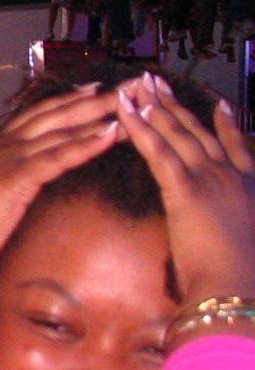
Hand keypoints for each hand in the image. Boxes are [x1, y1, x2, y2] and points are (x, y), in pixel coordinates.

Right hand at [0, 84, 121, 271]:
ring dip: (98, 116)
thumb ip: (6, 178)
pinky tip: (110, 134)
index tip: (94, 88)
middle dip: (93, 99)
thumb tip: (22, 178)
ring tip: (129, 104)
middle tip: (125, 86)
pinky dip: (86, 144)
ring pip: (62, 130)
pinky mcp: (18, 176)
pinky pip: (59, 156)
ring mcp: (11, 157)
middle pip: (56, 114)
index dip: (67, 100)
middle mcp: (6, 145)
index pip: (38, 114)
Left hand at [116, 74, 254, 301]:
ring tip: (137, 86)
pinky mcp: (186, 188)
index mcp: (248, 186)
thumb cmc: (238, 274)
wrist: (235, 287)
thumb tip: (224, 221)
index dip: (226, 124)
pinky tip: (127, 111)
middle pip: (199, 132)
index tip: (220, 104)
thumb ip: (234, 221)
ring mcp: (210, 178)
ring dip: (155, 107)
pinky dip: (141, 128)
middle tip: (156, 82)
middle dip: (175, 105)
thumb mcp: (244, 238)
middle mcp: (231, 175)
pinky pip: (159, 151)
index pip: (236, 146)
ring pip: (177, 134)